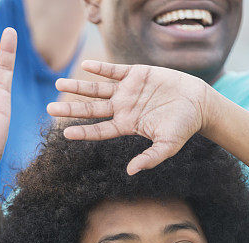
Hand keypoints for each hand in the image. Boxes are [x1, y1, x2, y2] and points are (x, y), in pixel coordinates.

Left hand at [47, 61, 214, 174]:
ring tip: (58, 83)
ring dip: (78, 87)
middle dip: (71, 109)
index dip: (83, 131)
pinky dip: (100, 68)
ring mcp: (127, 91)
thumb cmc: (184, 127)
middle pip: (91, 109)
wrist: (199, 103)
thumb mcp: (168, 146)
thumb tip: (130, 171)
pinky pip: (114, 70)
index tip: (65, 133)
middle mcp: (122, 108)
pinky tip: (84, 66)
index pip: (99, 130)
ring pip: (97, 89)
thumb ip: (150, 158)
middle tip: (49, 108)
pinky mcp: (136, 74)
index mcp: (126, 126)